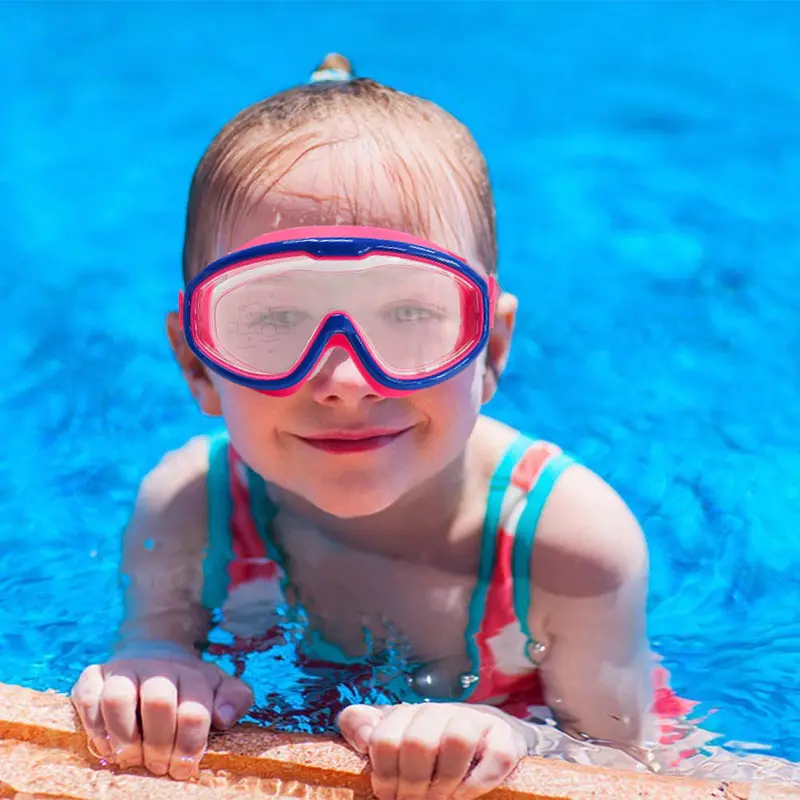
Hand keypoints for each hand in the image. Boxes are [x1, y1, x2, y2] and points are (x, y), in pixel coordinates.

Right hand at [71, 656, 252, 779]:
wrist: (153, 651)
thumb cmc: (188, 684)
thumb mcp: (219, 687)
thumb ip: (235, 698)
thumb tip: (223, 717)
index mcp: (191, 673)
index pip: (194, 711)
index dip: (190, 746)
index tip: (185, 768)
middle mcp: (157, 667)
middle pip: (158, 703)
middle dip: (160, 745)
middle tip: (159, 767)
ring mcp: (123, 669)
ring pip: (118, 698)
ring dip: (125, 737)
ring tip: (131, 758)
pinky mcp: (93, 676)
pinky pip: (88, 698)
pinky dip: (95, 728)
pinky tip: (106, 747)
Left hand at [338, 703, 526, 799]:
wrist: (483, 737)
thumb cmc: (426, 745)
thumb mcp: (390, 734)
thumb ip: (360, 724)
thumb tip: (362, 736)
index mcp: (408, 713)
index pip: (384, 739)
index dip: (384, 776)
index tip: (388, 794)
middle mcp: (440, 711)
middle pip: (418, 741)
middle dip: (412, 783)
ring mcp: (475, 721)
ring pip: (457, 740)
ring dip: (444, 780)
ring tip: (440, 798)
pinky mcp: (505, 738)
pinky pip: (496, 757)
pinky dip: (477, 783)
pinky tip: (463, 794)